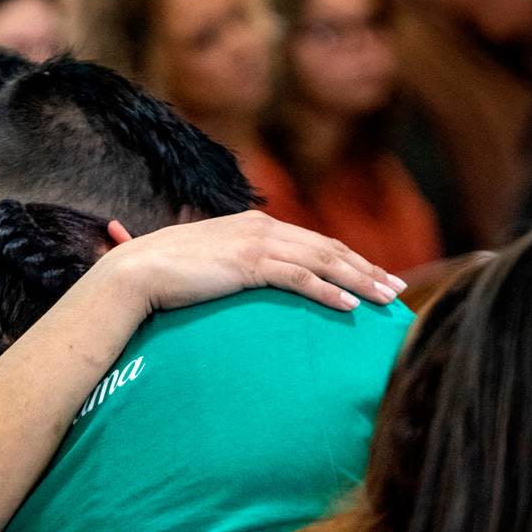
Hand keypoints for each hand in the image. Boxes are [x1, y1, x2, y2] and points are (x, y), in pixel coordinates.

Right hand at [100, 211, 405, 314]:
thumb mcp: (207, 263)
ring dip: (358, 280)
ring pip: (322, 261)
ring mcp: (255, 244)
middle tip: (395, 290)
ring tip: (384, 299)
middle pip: (327, 248)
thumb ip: (230, 264)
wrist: (137, 272)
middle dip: (365, 268)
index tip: (372, 275)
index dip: (347, 258)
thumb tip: (240, 281)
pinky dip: (328, 291)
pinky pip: (299, 278)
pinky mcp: (248, 264)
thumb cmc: (165, 273)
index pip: (312, 242)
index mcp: (253, 225)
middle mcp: (260, 227)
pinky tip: (348, 306)